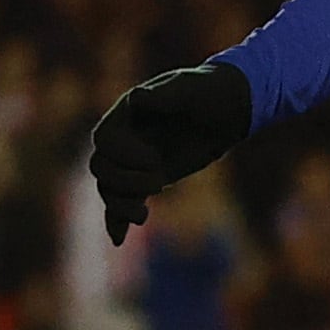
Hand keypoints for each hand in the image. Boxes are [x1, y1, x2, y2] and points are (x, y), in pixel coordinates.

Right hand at [88, 61, 253, 242]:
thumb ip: (165, 95)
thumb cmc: (209, 91)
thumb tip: (137, 97)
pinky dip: (117, 220)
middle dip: (124, 182)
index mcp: (127, 113)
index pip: (103, 140)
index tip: (154, 158)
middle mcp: (125, 137)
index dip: (122, 155)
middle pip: (101, 168)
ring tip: (142, 216)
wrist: (227, 107)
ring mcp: (134, 159)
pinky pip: (123, 200)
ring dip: (120, 205)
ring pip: (109, 188)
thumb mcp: (190, 89)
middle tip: (160, 182)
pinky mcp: (147, 177)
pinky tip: (118, 240)